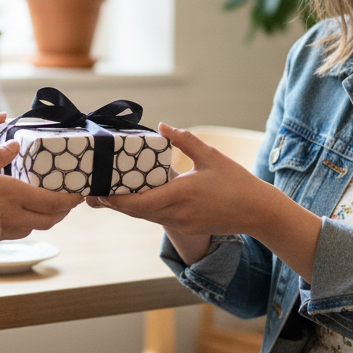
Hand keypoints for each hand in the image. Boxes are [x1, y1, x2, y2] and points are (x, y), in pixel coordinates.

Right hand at [0, 140, 82, 238]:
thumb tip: (14, 144)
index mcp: (12, 194)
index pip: (53, 201)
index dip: (70, 200)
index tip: (79, 194)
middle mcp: (12, 216)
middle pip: (49, 220)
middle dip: (62, 211)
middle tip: (67, 201)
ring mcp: (2, 232)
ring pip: (33, 227)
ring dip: (43, 218)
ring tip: (44, 205)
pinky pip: (16, 233)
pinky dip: (24, 223)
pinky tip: (19, 214)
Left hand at [87, 123, 255, 263]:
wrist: (258, 212)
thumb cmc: (237, 182)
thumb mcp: (211, 156)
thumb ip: (185, 140)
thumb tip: (163, 125)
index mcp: (181, 194)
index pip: (138, 202)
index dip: (115, 199)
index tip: (98, 191)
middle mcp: (178, 213)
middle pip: (136, 212)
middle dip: (114, 203)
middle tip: (94, 192)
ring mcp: (182, 223)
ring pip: (146, 217)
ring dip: (128, 207)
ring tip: (110, 193)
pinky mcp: (187, 227)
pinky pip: (159, 219)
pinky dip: (145, 209)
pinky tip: (138, 197)